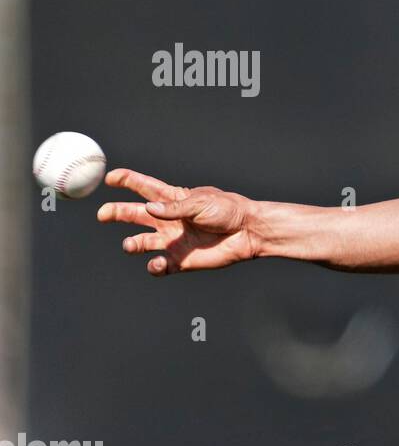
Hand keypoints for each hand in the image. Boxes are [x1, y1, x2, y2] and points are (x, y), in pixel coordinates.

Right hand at [96, 169, 258, 276]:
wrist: (248, 233)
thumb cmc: (228, 211)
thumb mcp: (200, 203)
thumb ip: (174, 208)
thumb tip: (148, 207)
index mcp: (172, 199)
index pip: (144, 187)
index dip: (126, 181)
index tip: (110, 178)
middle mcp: (167, 219)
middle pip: (133, 214)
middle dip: (116, 212)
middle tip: (103, 214)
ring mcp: (172, 240)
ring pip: (140, 242)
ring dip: (132, 244)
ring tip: (131, 245)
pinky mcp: (179, 260)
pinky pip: (158, 266)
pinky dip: (153, 267)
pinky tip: (157, 263)